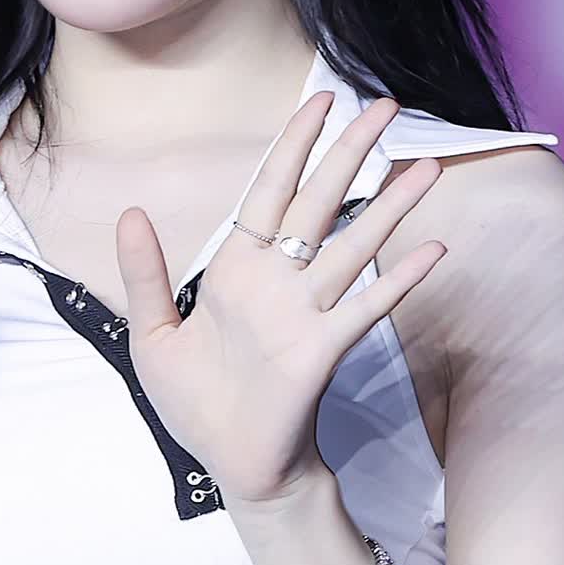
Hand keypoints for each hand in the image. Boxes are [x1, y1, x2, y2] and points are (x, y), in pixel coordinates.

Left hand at [113, 91, 446, 504]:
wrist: (229, 463)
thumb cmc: (196, 402)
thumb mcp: (152, 334)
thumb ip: (144, 274)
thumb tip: (130, 212)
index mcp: (239, 268)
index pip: (271, 190)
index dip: (295, 145)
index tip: (321, 100)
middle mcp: (279, 280)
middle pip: (321, 201)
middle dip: (352, 153)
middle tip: (387, 107)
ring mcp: (307, 311)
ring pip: (354, 243)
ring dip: (392, 205)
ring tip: (426, 166)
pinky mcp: (324, 349)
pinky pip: (367, 305)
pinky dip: (398, 278)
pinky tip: (433, 249)